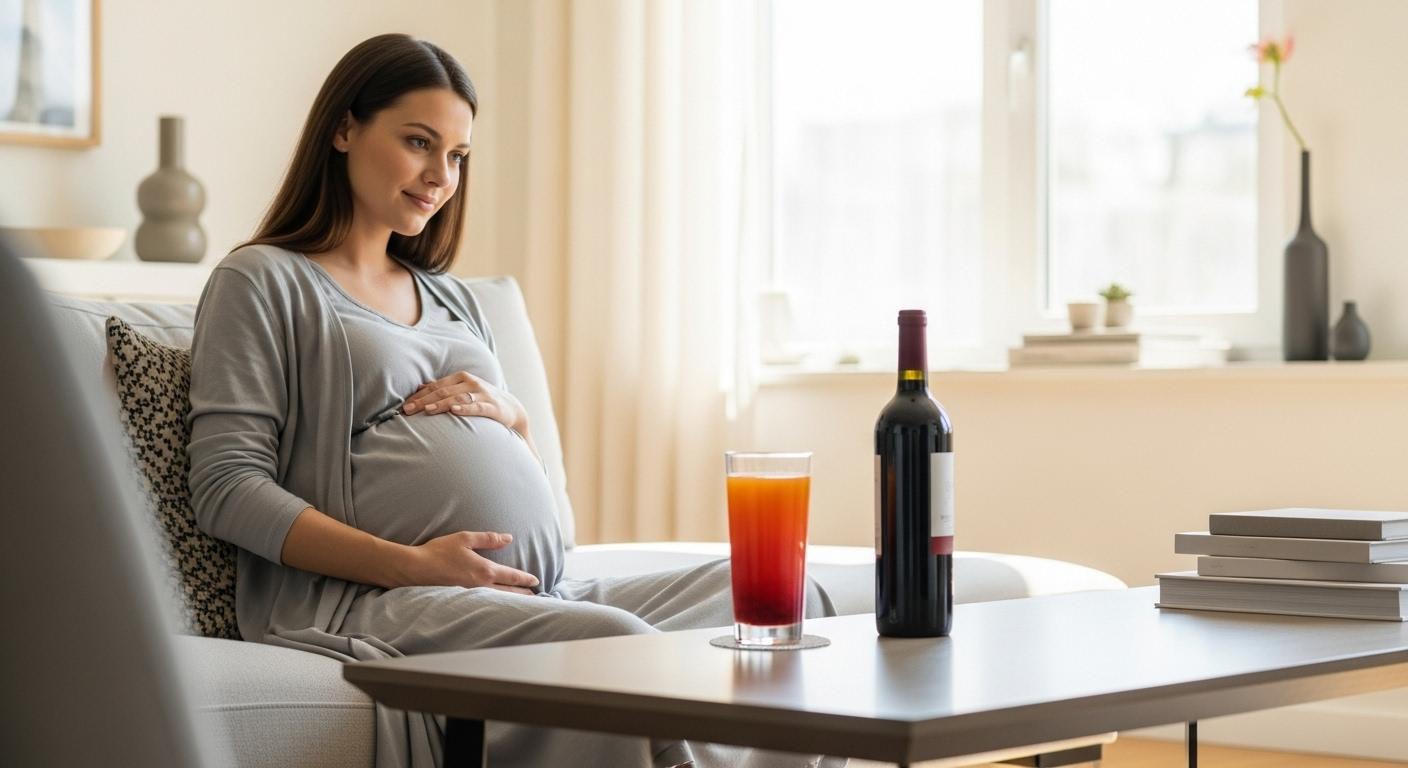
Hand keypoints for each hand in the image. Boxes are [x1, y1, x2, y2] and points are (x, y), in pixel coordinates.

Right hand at [401, 531, 540, 593]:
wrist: (415, 569)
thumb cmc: (439, 552)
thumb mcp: (465, 538)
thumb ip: (488, 539)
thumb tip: (508, 538)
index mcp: (485, 570)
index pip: (511, 576)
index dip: (525, 579)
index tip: (536, 581)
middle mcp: (481, 586)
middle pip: (508, 592)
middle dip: (522, 594)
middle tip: (534, 597)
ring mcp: (471, 595)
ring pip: (497, 600)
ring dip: (510, 601)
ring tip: (519, 602)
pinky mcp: (460, 600)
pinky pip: (483, 603)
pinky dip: (494, 604)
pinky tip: (495, 604)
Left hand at [402, 371, 528, 434]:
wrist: (511, 408)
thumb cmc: (482, 399)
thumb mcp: (463, 391)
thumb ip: (443, 388)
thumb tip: (420, 386)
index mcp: (461, 378)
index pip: (436, 386)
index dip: (419, 396)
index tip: (404, 406)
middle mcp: (471, 382)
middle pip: (443, 392)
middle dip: (424, 401)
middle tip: (408, 411)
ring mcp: (482, 394)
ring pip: (457, 398)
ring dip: (441, 404)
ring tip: (427, 410)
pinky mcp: (492, 406)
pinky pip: (476, 407)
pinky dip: (465, 408)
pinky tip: (454, 411)